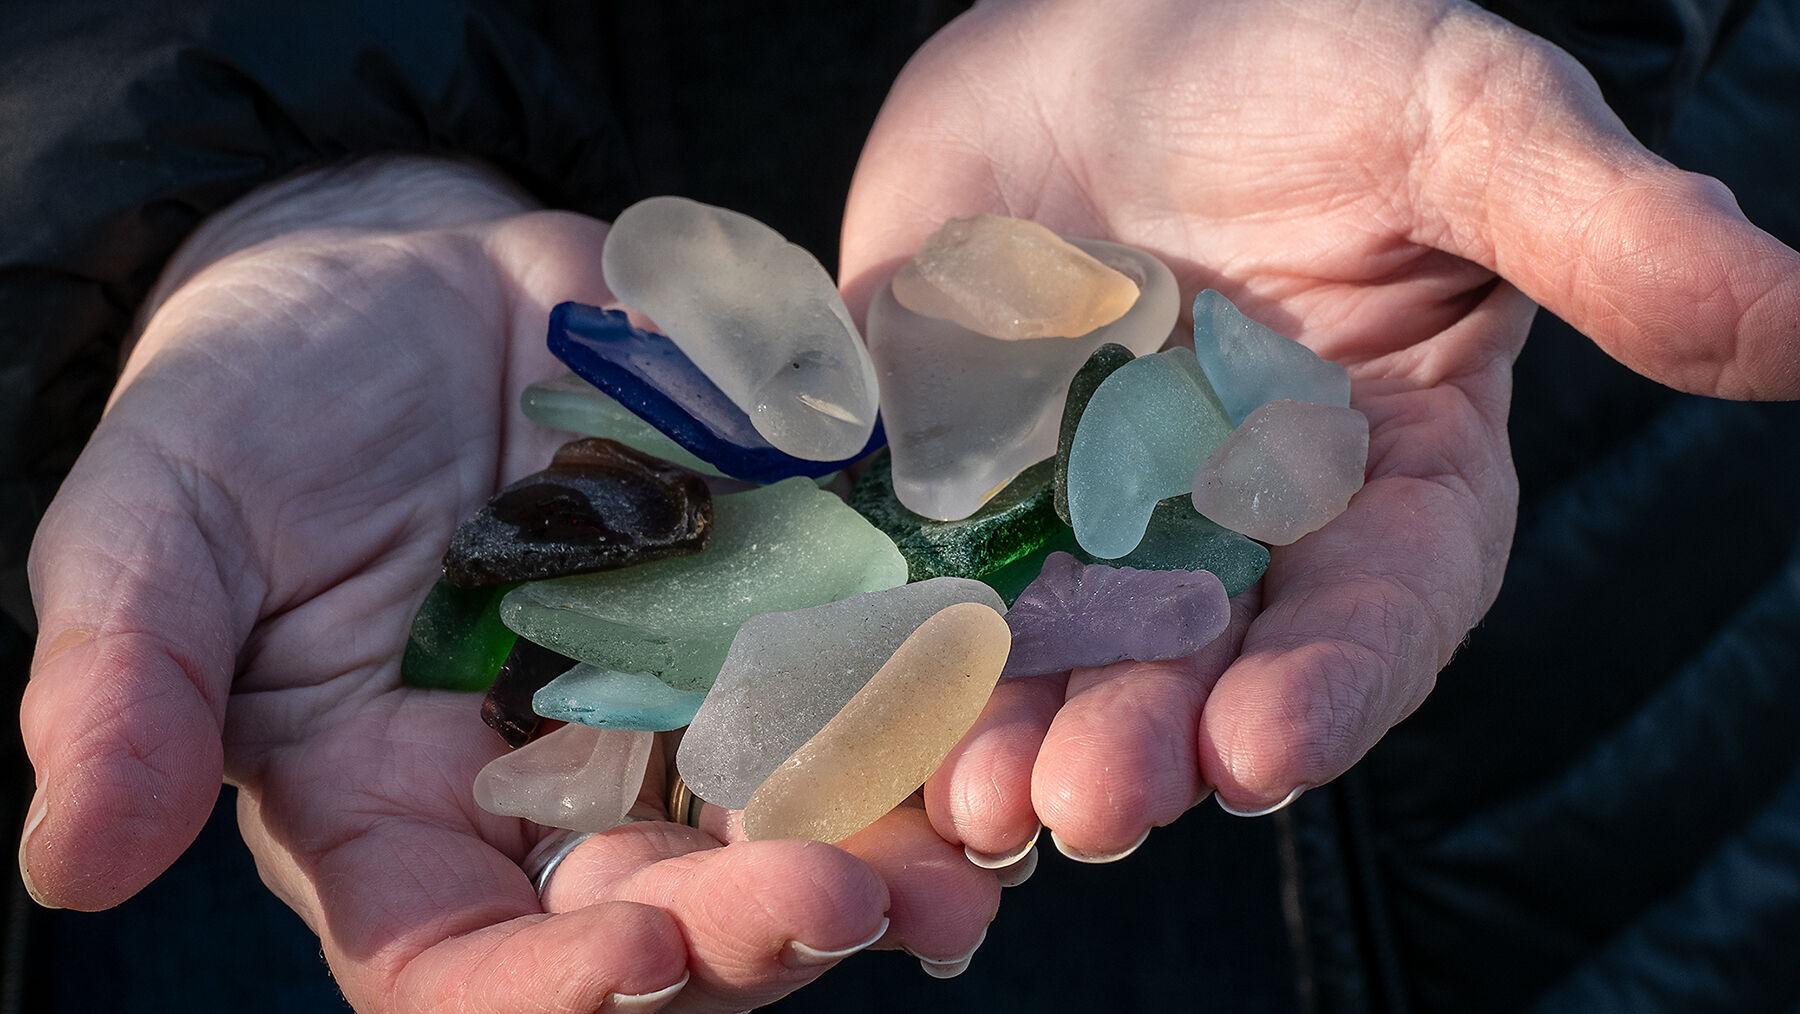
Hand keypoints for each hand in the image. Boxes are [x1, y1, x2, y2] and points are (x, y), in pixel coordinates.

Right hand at [19, 157, 1001, 1010]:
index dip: (550, 996)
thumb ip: (121, 682)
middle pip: (665, 922)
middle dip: (758, 928)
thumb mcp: (156, 522)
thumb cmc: (252, 404)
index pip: (465, 971)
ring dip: (883, 861)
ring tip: (967, 860)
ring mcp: (679, 715)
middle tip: (855, 901)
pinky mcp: (770, 617)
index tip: (639, 960)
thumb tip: (72, 863)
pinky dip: (927, 719)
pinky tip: (995, 722)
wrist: (401, 277)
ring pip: (786, 829)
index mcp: (397, 823)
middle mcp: (554, 803)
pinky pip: (859, 691)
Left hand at [841, 0, 1799, 861]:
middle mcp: (1235, 529)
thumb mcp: (1459, 116)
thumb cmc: (1298, 46)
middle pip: (1205, 672)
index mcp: (1380, 474)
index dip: (1333, 686)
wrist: (1102, 11)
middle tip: (1084, 808)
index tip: (1265, 746)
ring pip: (1058, 662)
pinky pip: (921, 584)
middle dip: (1148, 747)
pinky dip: (894, 651)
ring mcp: (1081, 516)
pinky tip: (858, 708)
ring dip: (1016, 740)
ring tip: (976, 800)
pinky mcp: (953, 485)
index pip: (1379, 608)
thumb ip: (1605, 234)